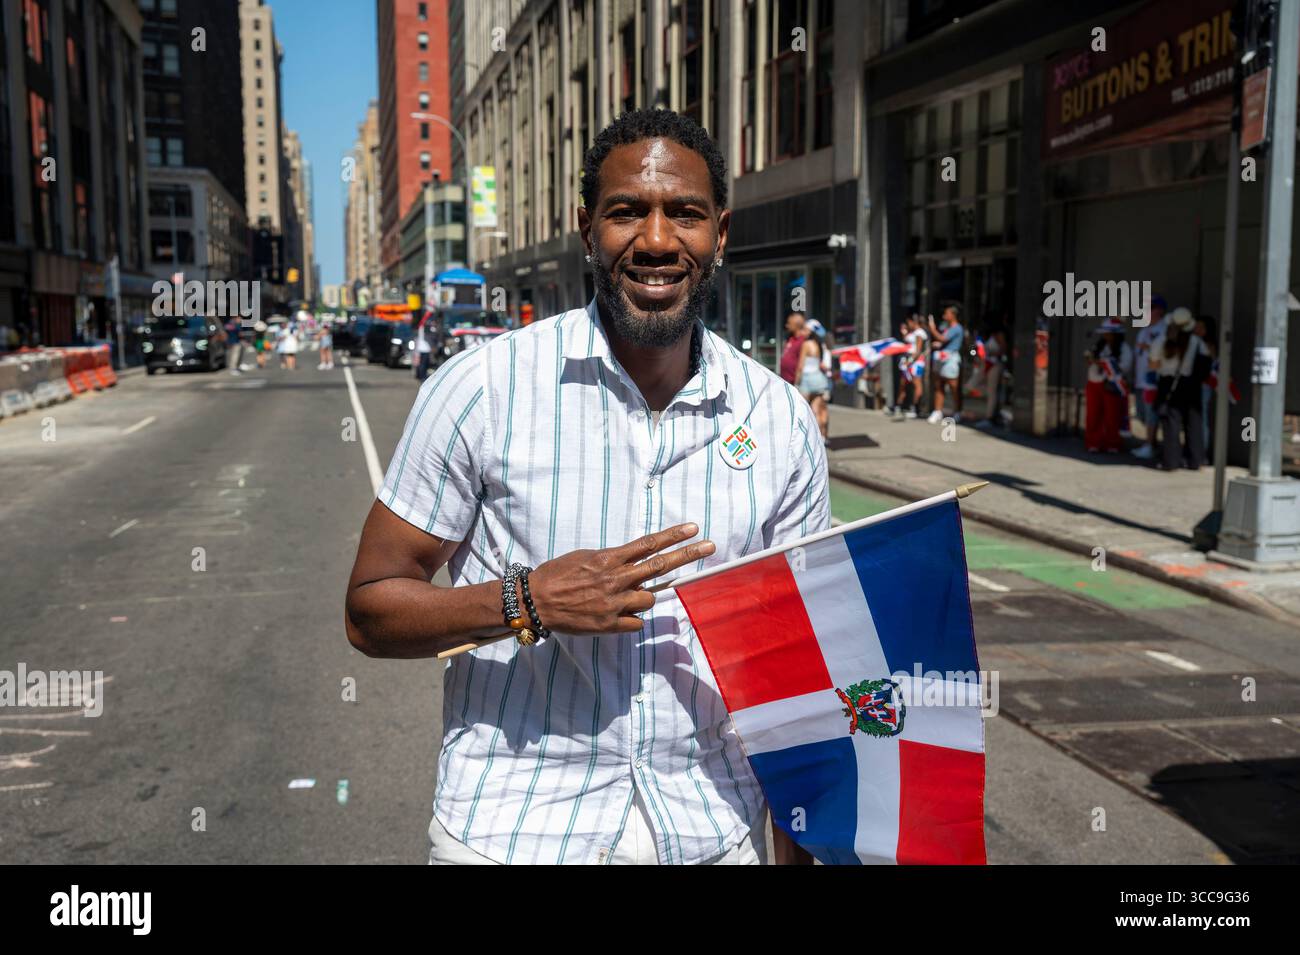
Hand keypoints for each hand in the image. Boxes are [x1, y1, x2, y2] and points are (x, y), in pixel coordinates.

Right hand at [526, 523, 713, 634]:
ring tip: (624, 596)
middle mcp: (616, 579)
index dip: (673, 536)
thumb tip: (634, 562)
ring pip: (650, 598)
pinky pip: (635, 622)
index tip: (693, 529)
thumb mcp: (585, 557)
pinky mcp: (610, 624)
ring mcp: (614, 603)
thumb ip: (612, 559)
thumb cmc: (558, 575)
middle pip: (660, 565)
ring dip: (644, 596)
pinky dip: (631, 617)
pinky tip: (616, 614)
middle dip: (688, 554)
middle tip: (710, 546)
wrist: (536, 601)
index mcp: (609, 559)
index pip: (648, 544)